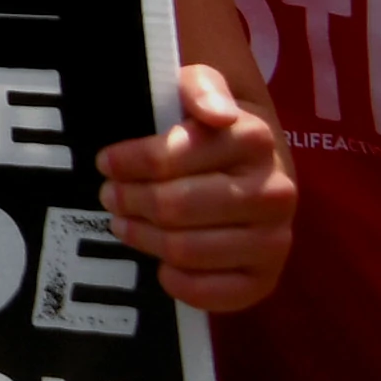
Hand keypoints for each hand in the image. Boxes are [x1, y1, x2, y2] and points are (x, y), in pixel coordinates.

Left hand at [96, 62, 295, 311]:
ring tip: (124, 223)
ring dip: (142, 238)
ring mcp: (275, 239)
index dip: (127, 162)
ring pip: (186, 250)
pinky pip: (214, 294)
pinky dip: (178, 283)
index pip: (168, 157)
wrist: (256, 166)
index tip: (105, 162)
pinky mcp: (267, 278)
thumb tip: (216, 113)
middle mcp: (274, 192)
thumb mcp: (201, 88)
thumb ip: (201, 87)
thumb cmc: (210, 128)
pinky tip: (161, 265)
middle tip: (108, 196)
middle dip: (128, 201)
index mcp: (254, 139)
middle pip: (173, 207)